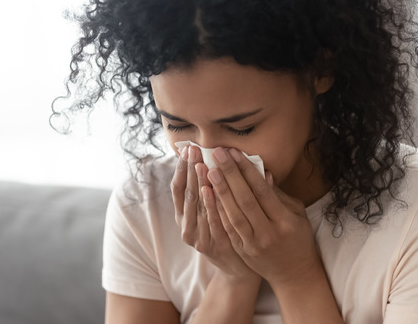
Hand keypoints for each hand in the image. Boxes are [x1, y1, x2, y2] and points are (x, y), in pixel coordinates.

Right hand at [170, 145, 258, 282]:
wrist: (239, 268)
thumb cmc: (229, 232)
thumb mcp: (217, 210)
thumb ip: (216, 188)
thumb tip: (223, 156)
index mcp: (184, 216)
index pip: (178, 187)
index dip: (181, 168)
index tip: (187, 149)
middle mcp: (186, 226)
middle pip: (186, 193)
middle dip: (189, 170)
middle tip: (193, 150)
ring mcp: (197, 237)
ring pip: (196, 206)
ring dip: (198, 184)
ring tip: (201, 164)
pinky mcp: (210, 246)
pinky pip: (210, 221)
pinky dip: (210, 205)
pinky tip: (210, 190)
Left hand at [206, 147, 325, 288]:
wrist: (294, 274)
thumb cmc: (298, 238)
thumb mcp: (297, 214)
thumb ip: (278, 195)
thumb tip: (262, 172)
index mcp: (285, 221)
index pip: (262, 191)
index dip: (247, 171)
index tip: (235, 153)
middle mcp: (268, 233)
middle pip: (245, 200)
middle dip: (229, 175)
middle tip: (217, 154)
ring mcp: (253, 244)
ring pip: (233, 214)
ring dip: (219, 191)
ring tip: (208, 170)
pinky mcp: (242, 250)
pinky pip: (227, 228)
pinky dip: (217, 210)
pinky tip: (208, 195)